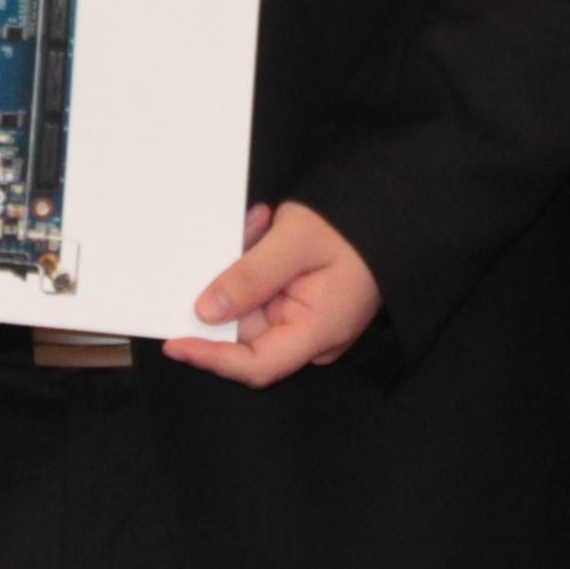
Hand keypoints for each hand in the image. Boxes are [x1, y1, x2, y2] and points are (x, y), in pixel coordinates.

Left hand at [165, 199, 379, 385]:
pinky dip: (259, 264)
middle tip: (241, 235)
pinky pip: (268, 293)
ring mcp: (311, 320)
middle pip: (248, 331)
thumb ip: (250, 277)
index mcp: (319, 330)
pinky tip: (267, 228)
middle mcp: (314, 336)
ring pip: (254, 306)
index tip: (175, 343)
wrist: (394, 204)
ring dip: (246, 266)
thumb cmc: (356, 222)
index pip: (256, 365)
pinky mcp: (307, 304)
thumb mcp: (296, 240)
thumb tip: (206, 312)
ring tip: (261, 223)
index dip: (211, 358)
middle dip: (231, 287)